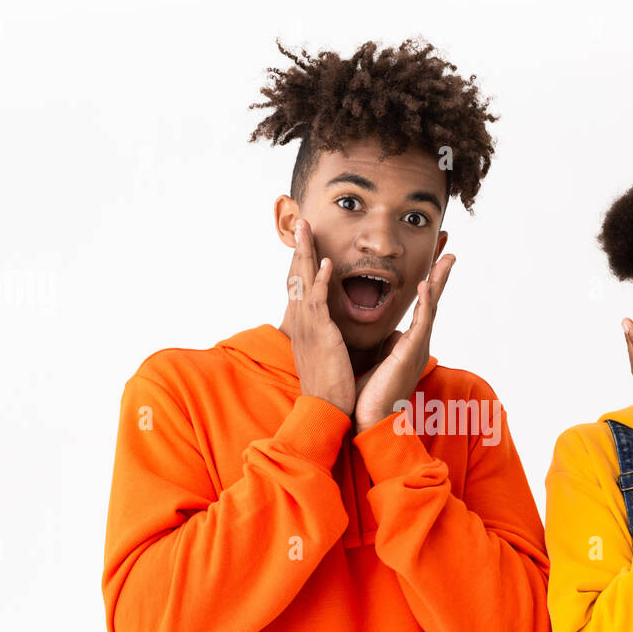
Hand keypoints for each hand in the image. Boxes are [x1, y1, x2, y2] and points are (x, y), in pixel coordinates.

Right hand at [283, 219, 355, 416]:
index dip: (303, 262)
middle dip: (299, 249)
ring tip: (306, 228)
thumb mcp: (327, 353)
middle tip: (300, 222)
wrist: (326, 409)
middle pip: (297, 277)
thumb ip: (330, 336)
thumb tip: (335, 329)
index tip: (305, 241)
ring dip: (305, 253)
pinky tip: (326, 262)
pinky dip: (321, 280)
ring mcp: (309, 327)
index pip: (301, 287)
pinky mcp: (320, 335)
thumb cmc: (331, 385)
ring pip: (304, 282)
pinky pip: (318, 302)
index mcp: (305, 326)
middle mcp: (302, 323)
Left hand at [353, 253, 454, 433]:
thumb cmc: (372, 394)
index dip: (429, 281)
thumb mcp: (380, 360)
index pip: (422, 305)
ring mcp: (417, 347)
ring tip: (447, 259)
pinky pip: (422, 323)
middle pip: (432, 301)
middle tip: (450, 250)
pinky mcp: (411, 353)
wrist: (371, 419)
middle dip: (441, 275)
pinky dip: (425, 302)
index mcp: (410, 343)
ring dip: (438, 281)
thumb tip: (394, 333)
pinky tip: (426, 284)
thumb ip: (389, 344)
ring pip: (431, 307)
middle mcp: (418, 342)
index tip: (434, 260)